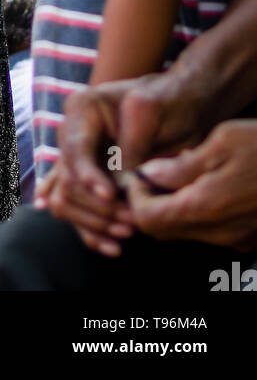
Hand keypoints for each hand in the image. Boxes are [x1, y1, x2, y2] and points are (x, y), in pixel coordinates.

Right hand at [38, 74, 208, 254]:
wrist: (179, 104)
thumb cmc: (167, 100)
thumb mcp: (151, 111)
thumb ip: (132, 145)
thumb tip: (120, 186)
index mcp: (82, 109)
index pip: (74, 149)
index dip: (88, 176)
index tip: (111, 196)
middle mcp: (72, 135)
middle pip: (66, 180)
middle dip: (96, 207)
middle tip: (131, 222)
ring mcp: (78, 160)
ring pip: (64, 201)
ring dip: (93, 223)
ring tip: (127, 234)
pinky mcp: (88, 182)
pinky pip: (76, 212)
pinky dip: (90, 232)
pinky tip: (112, 247)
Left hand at [128, 121, 256, 250]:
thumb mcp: (222, 140)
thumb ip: (181, 165)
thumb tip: (150, 174)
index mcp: (206, 206)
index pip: (148, 219)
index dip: (134, 196)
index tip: (136, 173)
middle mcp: (219, 231)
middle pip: (162, 231)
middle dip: (148, 204)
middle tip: (152, 173)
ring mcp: (235, 239)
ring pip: (184, 233)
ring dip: (171, 208)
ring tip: (177, 174)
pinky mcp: (247, 238)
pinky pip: (208, 232)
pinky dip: (194, 213)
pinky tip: (203, 184)